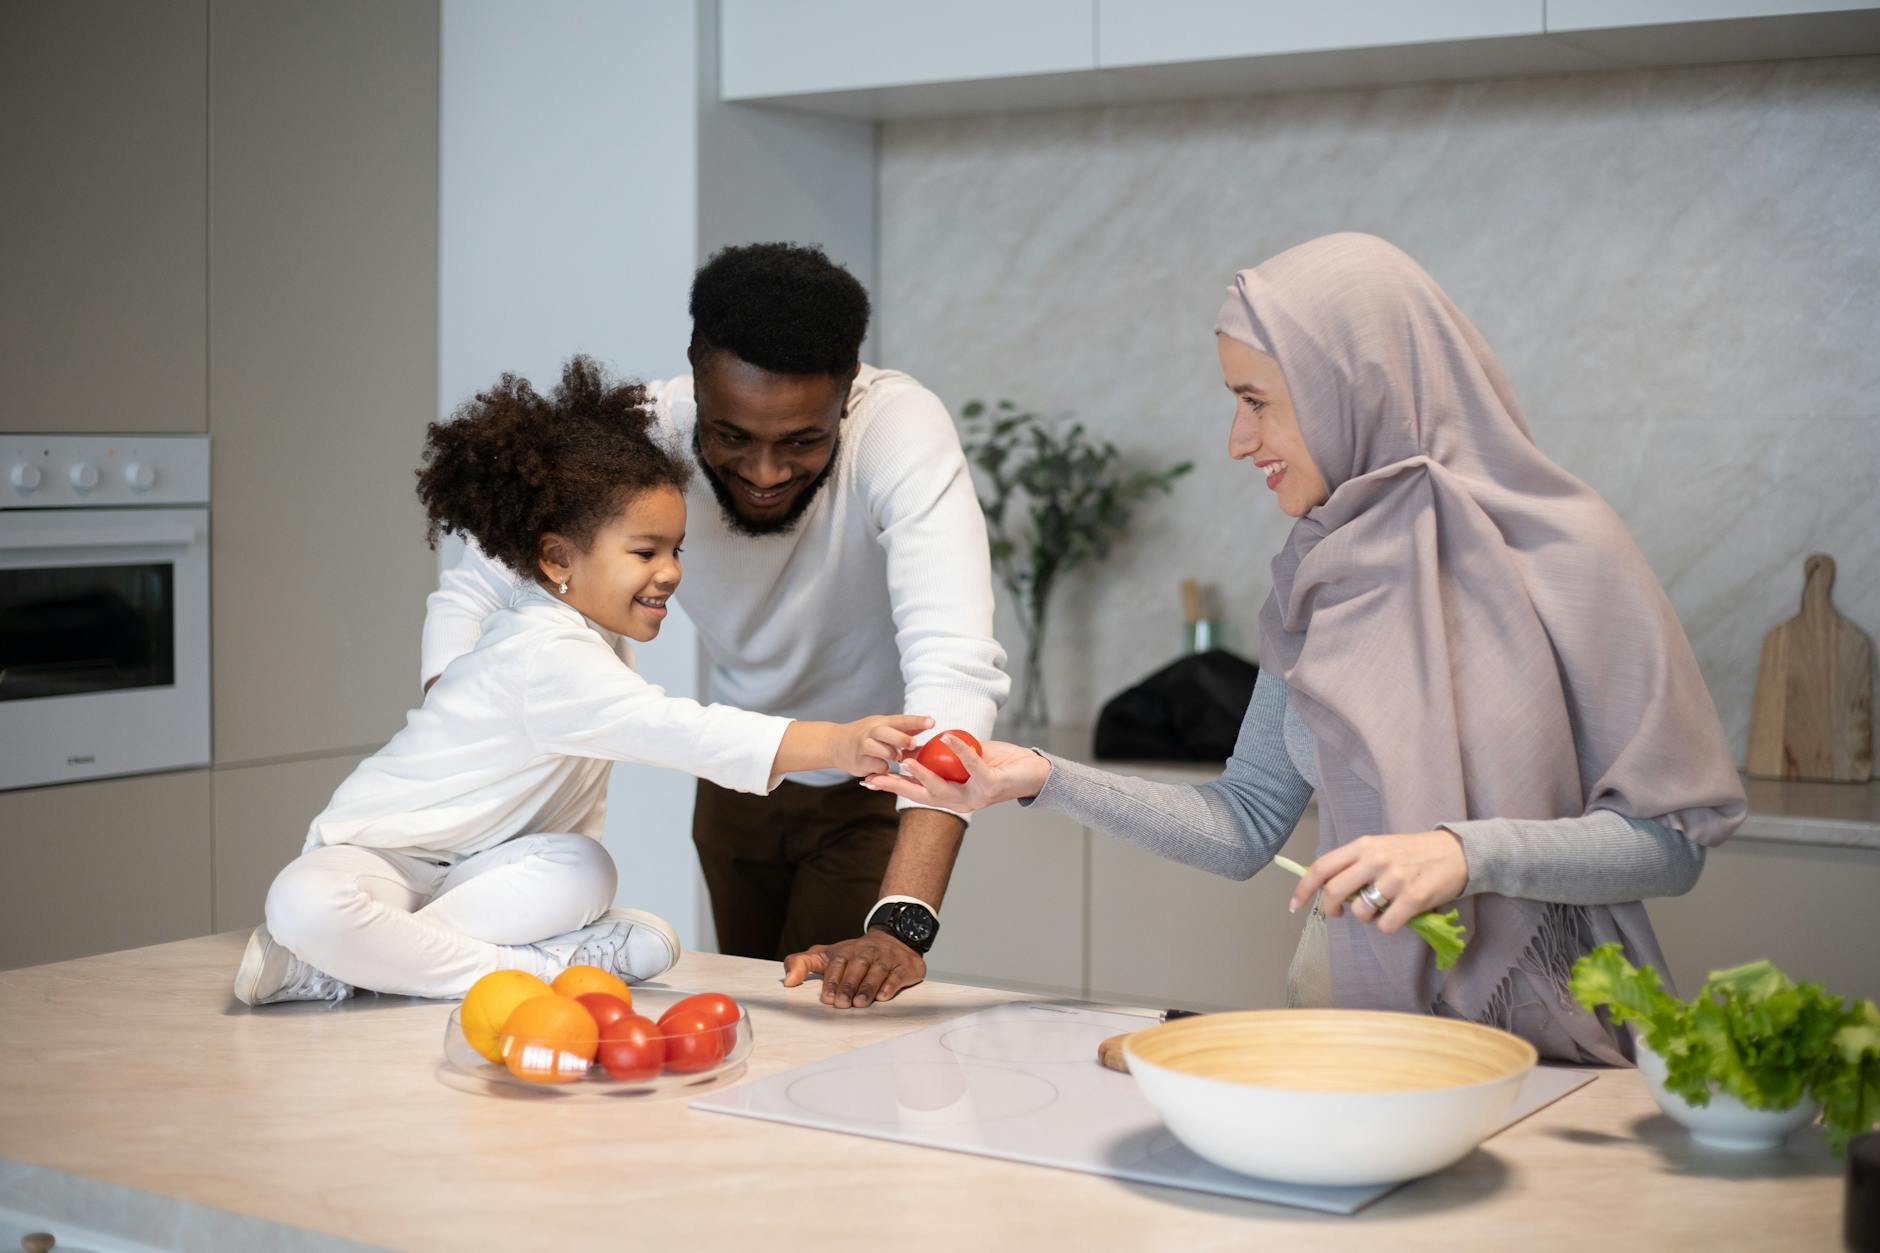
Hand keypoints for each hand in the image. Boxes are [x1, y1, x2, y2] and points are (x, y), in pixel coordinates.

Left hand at [782, 930, 925, 1008]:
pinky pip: (898, 974)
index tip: (826, 998)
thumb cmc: (855, 954)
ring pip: (878, 971)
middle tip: (842, 1003)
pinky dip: (891, 985)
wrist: (895, 937)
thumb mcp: (827, 955)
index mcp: (846, 951)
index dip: (831, 981)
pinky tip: (883, 996)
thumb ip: (802, 963)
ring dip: (868, 987)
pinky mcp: (905, 966)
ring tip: (860, 1003)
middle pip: (857, 967)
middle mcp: (867, 953)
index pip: (837, 964)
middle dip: (849, 985)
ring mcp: (887, 958)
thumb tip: (787, 981)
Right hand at [835, 715, 932, 776]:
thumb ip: (905, 727)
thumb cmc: (867, 735)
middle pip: (887, 733)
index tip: (932, 722)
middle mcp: (871, 732)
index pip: (901, 720)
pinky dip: (883, 768)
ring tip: (896, 756)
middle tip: (914, 744)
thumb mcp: (884, 726)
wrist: (836, 744)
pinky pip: (876, 766)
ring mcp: (863, 747)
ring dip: (892, 755)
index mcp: (881, 722)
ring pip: (881, 751)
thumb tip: (929, 721)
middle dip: (902, 739)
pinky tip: (884, 767)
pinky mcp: (859, 762)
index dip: (916, 721)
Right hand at [861, 736, 1049, 812]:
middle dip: (897, 787)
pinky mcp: (990, 786)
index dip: (892, 787)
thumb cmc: (999, 763)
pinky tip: (946, 737)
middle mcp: (960, 802)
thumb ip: (943, 757)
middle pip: (922, 795)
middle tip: (874, 778)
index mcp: (951, 796)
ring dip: (923, 772)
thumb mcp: (965, 758)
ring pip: (942, 786)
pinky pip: (970, 765)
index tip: (868, 780)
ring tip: (906, 759)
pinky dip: (958, 749)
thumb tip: (916, 746)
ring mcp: (975, 796)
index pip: (916, 792)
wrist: (1033, 771)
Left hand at [1289, 830, 1468, 935]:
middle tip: (1337, 913)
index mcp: (1364, 845)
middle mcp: (1376, 859)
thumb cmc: (1414, 852)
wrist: (1457, 852)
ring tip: (1381, 908)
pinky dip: (1388, 926)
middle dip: (1331, 908)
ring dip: (1366, 917)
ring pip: (1360, 911)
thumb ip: (1356, 864)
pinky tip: (1399, 916)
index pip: (1322, 867)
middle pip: (1334, 891)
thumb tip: (1327, 888)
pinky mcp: (1414, 897)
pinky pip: (1386, 925)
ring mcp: (1395, 878)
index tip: (1294, 905)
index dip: (1304, 889)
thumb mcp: (1381, 847)